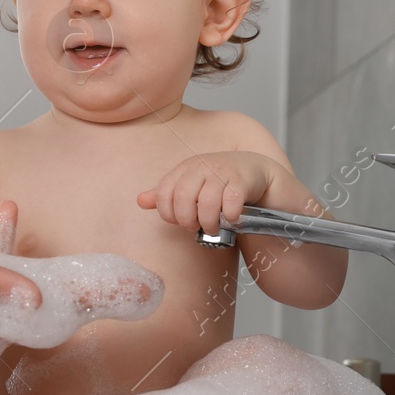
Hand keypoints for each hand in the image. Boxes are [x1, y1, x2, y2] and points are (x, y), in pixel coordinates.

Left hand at [137, 151, 275, 235]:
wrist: (254, 170)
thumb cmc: (218, 181)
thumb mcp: (190, 183)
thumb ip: (166, 194)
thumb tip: (140, 201)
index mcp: (185, 168)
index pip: (163, 194)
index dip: (168, 214)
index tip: (179, 221)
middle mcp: (201, 167)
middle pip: (183, 198)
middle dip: (188, 220)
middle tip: (196, 227)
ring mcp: (222, 172)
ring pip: (208, 203)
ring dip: (209, 222)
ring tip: (213, 227)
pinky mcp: (241, 180)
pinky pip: (231, 203)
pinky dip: (230, 217)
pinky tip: (231, 219)